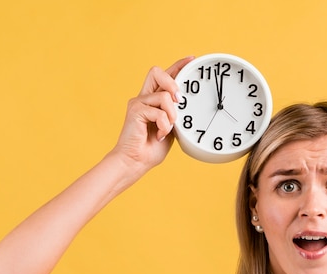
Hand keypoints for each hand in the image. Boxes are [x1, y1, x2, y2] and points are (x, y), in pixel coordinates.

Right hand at [110, 56, 193, 171]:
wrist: (136, 161)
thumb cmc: (152, 148)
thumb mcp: (171, 129)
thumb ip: (175, 115)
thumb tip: (184, 105)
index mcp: (153, 101)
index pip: (165, 76)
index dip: (178, 66)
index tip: (191, 60)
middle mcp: (144, 97)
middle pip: (156, 71)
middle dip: (172, 82)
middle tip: (179, 101)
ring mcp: (138, 102)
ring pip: (164, 96)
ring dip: (172, 115)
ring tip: (168, 129)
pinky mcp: (135, 110)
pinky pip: (158, 112)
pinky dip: (164, 126)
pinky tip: (159, 136)